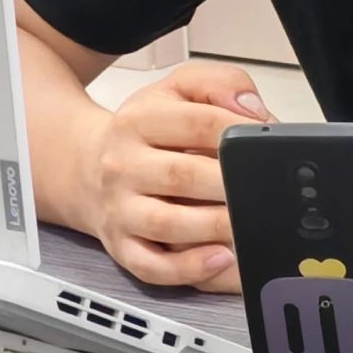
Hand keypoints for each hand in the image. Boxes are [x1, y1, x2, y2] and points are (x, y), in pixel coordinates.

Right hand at [81, 60, 272, 289]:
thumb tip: (253, 110)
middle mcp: (124, 165)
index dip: (238, 132)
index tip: (266, 141)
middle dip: (229, 184)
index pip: (197, 123)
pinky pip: (152, 266)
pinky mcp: (121, 246)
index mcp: (139, 120)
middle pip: (182, 176)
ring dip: (214, 227)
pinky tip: (220, 258)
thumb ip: (221, 83)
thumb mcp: (177, 88)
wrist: (85, 166)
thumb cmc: (142, 130)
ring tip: (248, 224)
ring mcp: (121, 209)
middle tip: (265, 190)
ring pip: (167, 224)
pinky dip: (188, 268)